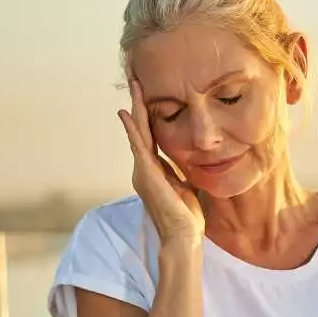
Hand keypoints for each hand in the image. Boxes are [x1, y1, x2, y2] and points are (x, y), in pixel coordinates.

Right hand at [117, 79, 204, 242]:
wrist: (183, 237)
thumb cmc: (187, 216)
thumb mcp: (186, 186)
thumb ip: (182, 171)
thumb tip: (191, 160)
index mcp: (154, 170)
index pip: (149, 136)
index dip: (147, 115)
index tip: (147, 94)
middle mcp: (144, 168)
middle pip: (140, 130)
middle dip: (138, 104)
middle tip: (136, 79)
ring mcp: (143, 171)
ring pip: (137, 133)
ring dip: (134, 109)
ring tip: (133, 87)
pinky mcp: (146, 176)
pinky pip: (138, 147)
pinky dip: (132, 129)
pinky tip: (126, 114)